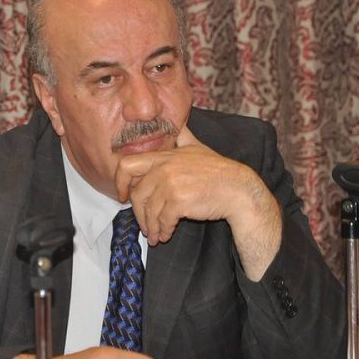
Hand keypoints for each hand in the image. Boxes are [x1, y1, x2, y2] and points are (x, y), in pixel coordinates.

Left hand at [114, 126, 280, 279]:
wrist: (238, 189)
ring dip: (151, 227)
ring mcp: (171, 184)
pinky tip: (166, 235)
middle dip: (138, 214)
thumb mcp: (197, 147)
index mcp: (164, 156)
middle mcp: (164, 168)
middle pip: (137, 194)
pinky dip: (163, 230)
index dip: (120, 183)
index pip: (127, 165)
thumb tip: (179, 122)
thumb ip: (183, 135)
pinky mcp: (179, 201)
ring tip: (156, 236)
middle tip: (144, 226)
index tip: (124, 196)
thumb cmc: (218, 172)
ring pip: (149, 211)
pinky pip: (163, 220)